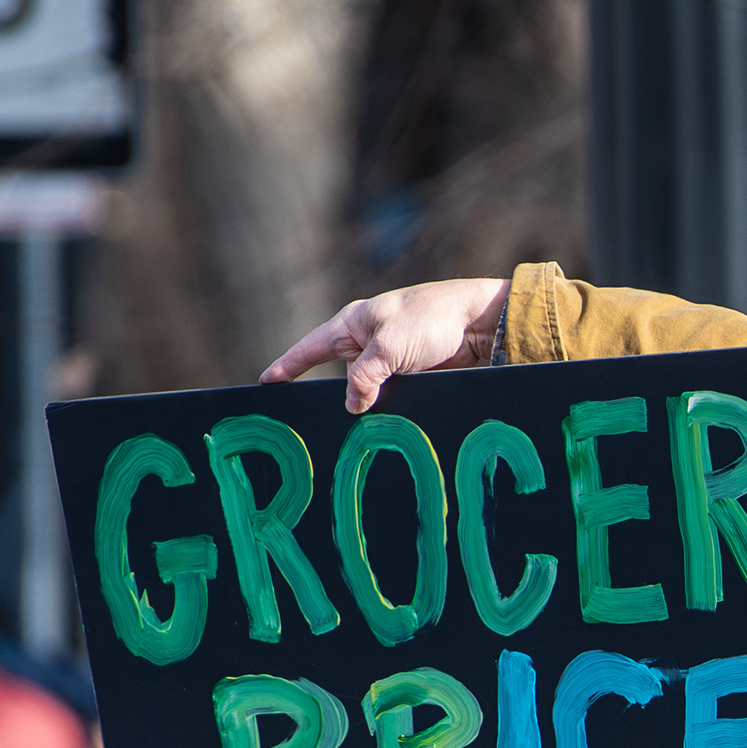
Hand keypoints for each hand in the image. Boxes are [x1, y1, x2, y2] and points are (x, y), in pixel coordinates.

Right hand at [261, 276, 511, 412]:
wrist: (479, 321)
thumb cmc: (430, 319)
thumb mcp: (389, 348)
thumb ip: (365, 377)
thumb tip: (352, 405)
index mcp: (352, 324)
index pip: (310, 348)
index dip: (288, 366)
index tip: (267, 383)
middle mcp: (367, 340)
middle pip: (339, 374)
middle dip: (332, 395)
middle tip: (312, 418)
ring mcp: (391, 358)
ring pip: (368, 389)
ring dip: (368, 405)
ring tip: (358, 427)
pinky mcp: (413, 372)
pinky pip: (393, 394)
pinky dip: (390, 406)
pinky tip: (388, 423)